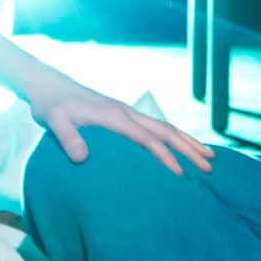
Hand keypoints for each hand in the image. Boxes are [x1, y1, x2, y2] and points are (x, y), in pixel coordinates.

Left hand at [30, 79, 214, 174]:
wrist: (50, 86)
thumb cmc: (51, 106)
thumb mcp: (54, 121)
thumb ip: (67, 138)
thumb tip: (81, 159)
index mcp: (114, 116)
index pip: (146, 138)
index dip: (164, 156)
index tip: (180, 173)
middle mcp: (126, 112)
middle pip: (165, 131)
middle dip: (189, 148)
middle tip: (209, 167)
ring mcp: (128, 112)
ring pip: (166, 127)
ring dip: (188, 142)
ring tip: (210, 157)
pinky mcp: (125, 115)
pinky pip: (157, 127)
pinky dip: (175, 137)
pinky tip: (183, 147)